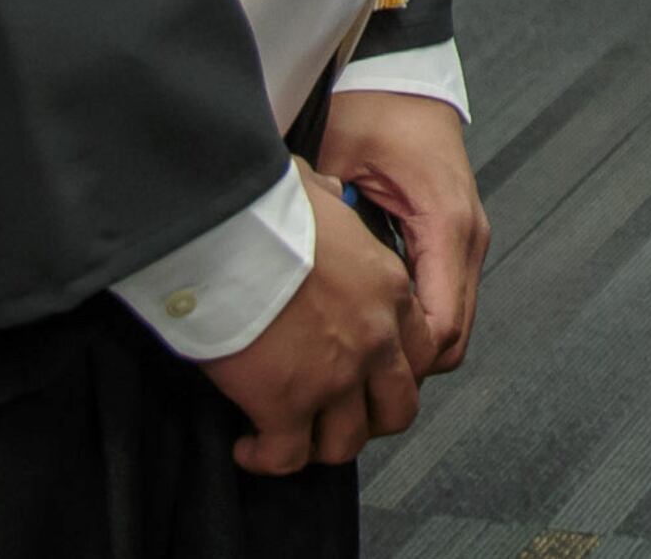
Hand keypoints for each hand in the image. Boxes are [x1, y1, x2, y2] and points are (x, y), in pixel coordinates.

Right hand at [202, 170, 423, 475]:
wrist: (229, 235)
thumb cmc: (264, 211)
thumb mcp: (317, 191)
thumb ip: (333, 202)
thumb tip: (329, 192)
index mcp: (389, 288)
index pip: (421, 347)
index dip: (394, 368)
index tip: (367, 374)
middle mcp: (374, 338)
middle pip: (398, 406)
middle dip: (370, 418)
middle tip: (337, 416)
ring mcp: (335, 377)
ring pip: (347, 441)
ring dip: (320, 444)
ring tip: (293, 438)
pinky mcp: (287, 405)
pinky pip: (287, 456)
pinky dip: (267, 459)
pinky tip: (250, 448)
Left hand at [319, 89, 492, 376]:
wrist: (397, 66)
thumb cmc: (370, 103)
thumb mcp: (334, 158)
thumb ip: (318, 214)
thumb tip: (276, 265)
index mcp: (444, 223)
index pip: (438, 329)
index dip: (395, 365)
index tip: (345, 377)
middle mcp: (466, 235)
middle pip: (449, 340)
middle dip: (401, 368)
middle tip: (340, 383)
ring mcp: (465, 235)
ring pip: (450, 325)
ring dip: (408, 348)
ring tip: (349, 359)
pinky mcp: (452, 232)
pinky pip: (443, 298)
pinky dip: (413, 322)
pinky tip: (368, 321)